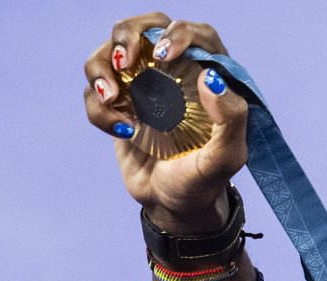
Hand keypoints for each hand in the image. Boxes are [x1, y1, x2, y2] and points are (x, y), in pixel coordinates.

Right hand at [83, 13, 248, 231]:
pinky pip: (95, 91)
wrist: (174, 207)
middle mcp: (173, 72)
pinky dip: (100, 109)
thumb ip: (231, 118)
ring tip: (114, 101)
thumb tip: (211, 76)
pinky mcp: (118, 103)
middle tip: (125, 63)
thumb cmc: (205, 181)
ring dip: (102, 69)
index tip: (164, 57)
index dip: (177, 33)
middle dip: (128, 36)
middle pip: (144, 27)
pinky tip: (123, 131)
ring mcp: (142, 85)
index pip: (194, 33)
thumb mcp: (227, 157)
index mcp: (207, 75)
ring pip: (110, 52)